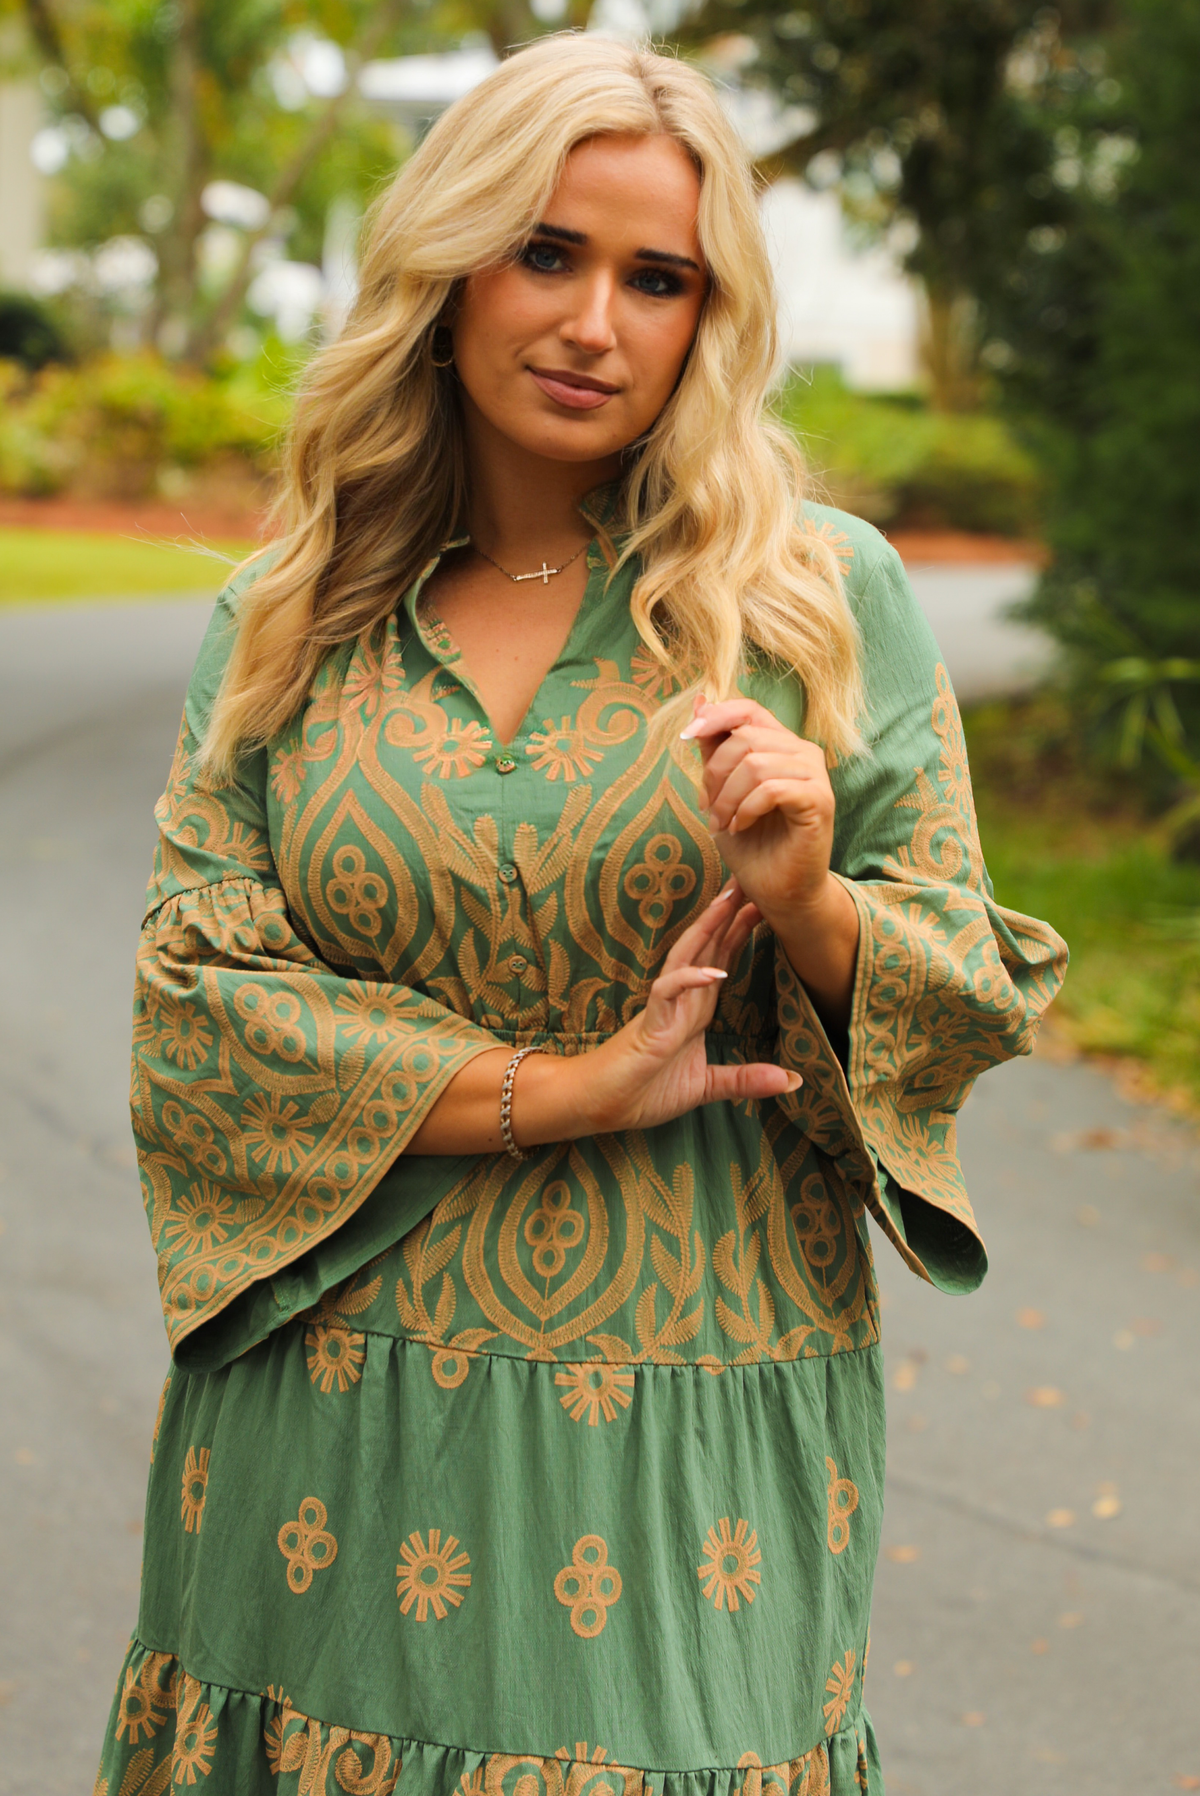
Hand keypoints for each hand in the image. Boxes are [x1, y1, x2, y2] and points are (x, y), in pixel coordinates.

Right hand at [569, 881, 801, 1133]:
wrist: (599, 1105)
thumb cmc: (644, 1090)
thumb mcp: (707, 1086)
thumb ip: (746, 1080)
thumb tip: (792, 1081)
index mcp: (696, 1009)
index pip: (722, 960)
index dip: (742, 932)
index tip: (767, 905)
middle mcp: (682, 1000)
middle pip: (707, 947)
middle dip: (730, 914)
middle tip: (753, 878)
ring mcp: (666, 1008)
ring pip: (686, 957)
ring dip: (707, 929)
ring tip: (729, 901)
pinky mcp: (651, 1024)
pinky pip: (668, 993)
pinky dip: (688, 980)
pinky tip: (712, 971)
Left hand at [680, 694, 836, 928]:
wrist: (779, 891)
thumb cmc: (752, 843)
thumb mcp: (720, 791)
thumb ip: (713, 748)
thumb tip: (699, 699)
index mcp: (780, 744)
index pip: (748, 708)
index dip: (715, 716)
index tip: (686, 735)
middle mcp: (802, 752)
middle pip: (745, 737)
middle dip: (714, 774)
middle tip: (709, 808)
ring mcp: (815, 775)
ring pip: (755, 764)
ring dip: (727, 797)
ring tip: (723, 823)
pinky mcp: (819, 801)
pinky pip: (771, 789)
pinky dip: (746, 809)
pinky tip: (741, 826)